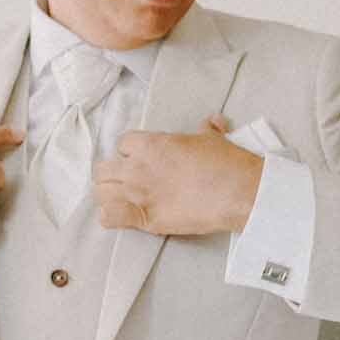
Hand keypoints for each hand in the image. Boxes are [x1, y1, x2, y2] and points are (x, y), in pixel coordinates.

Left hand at [91, 113, 263, 236]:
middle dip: (112, 174)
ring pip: (100, 193)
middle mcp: (137, 168)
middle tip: (127, 181)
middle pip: (102, 169)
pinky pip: (108, 217)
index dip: (129, 152)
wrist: (239, 192)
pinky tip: (122, 216)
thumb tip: (212, 120)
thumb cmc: (226, 162)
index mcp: (149, 144)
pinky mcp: (145, 219)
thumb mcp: (213, 137)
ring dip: (108, 195)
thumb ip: (205, 128)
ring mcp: (138, 194)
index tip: (141, 159)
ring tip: (123, 200)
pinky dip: (111, 217)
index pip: (121, 144)